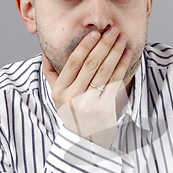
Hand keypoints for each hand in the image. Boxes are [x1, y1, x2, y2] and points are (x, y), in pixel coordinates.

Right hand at [42, 27, 131, 147]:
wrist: (84, 141)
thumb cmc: (72, 113)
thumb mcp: (57, 96)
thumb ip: (51, 74)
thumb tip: (45, 53)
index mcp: (60, 92)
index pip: (74, 63)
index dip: (85, 46)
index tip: (95, 33)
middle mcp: (73, 98)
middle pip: (91, 65)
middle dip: (103, 45)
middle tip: (113, 31)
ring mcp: (90, 105)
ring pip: (104, 72)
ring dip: (115, 52)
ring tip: (122, 39)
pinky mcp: (106, 110)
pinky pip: (115, 84)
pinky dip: (122, 67)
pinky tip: (127, 55)